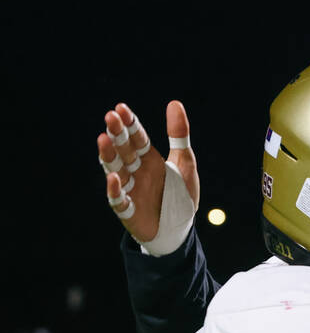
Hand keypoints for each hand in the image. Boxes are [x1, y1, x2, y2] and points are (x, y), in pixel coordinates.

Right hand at [97, 101, 198, 251]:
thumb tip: (174, 102)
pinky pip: (119, 200)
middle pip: (124, 150)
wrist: (180, 230)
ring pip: (115, 170)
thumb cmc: (180, 195)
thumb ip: (179, 135)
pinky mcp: (129, 211)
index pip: (137, 138)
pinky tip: (114, 178)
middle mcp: (136, 172)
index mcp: (149, 160)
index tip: (121, 108)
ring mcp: (131, 190)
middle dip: (117, 134)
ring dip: (109, 156)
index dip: (129, 124)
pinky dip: (115, 190)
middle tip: (110, 117)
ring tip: (103, 139)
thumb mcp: (184, 163)